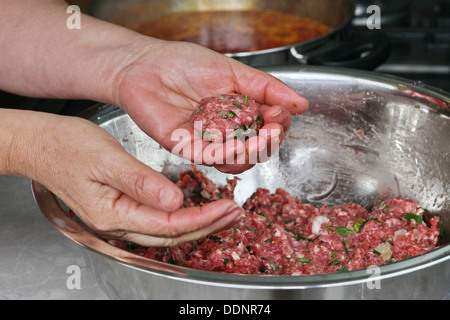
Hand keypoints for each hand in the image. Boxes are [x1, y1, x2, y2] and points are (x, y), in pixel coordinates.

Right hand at [2, 110, 242, 246]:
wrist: (39, 144)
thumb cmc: (66, 147)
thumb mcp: (106, 160)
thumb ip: (140, 183)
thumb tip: (175, 202)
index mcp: (115, 214)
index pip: (170, 224)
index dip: (202, 218)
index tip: (228, 206)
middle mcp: (118, 223)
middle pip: (173, 233)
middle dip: (208, 225)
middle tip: (236, 213)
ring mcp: (119, 217)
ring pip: (167, 228)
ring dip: (199, 222)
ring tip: (224, 212)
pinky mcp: (121, 206)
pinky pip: (158, 218)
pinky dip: (182, 214)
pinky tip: (195, 206)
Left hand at [112, 40, 308, 173]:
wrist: (145, 64)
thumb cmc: (184, 64)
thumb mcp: (233, 71)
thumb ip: (265, 88)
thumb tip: (300, 104)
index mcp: (240, 114)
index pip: (268, 129)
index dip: (279, 126)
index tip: (281, 113)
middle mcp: (225, 132)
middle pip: (257, 149)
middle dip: (271, 141)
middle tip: (274, 126)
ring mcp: (206, 142)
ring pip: (237, 160)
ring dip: (254, 152)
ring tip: (262, 137)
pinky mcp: (186, 147)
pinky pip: (211, 157)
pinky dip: (228, 153)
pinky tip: (239, 143)